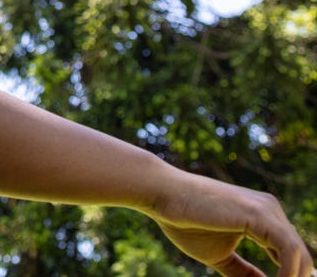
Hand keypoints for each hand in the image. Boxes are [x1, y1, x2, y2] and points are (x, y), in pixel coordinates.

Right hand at [152, 172, 312, 275]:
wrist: (162, 194)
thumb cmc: (184, 221)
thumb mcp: (218, 255)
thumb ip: (242, 271)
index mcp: (263, 217)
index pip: (290, 253)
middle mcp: (271, 209)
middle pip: (301, 257)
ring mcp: (268, 210)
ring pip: (300, 256)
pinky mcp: (260, 214)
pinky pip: (289, 251)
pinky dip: (287, 275)